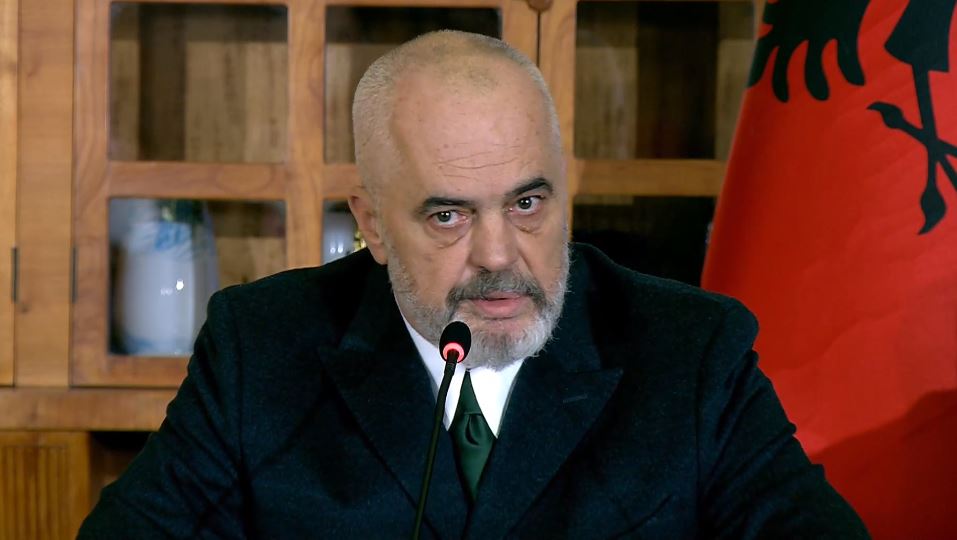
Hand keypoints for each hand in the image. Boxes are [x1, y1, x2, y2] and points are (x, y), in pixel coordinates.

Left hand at [749, 0, 868, 101]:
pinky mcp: (843, 26)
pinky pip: (845, 55)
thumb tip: (778, 17)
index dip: (763, 70)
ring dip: (818, 85)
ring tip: (823, 97)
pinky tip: (857, 81)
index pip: (767, 51)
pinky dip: (850, 71)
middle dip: (782, 84)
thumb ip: (784, 10)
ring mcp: (819, 30)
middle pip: (784, 65)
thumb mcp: (789, 1)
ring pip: (813, 67)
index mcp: (782, 21)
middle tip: (785, 101)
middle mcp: (797, 29)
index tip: (756, 87)